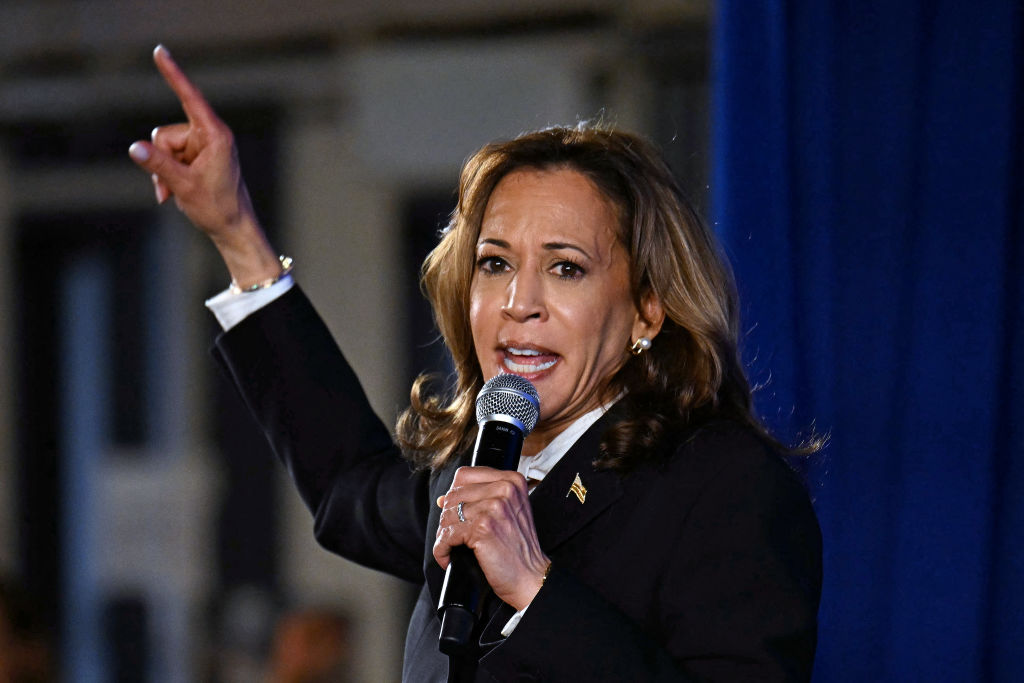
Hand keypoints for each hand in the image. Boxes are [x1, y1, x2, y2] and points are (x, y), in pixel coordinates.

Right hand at [128, 45, 279, 286]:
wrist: (232, 228)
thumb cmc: (217, 207)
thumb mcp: (183, 186)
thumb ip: (159, 165)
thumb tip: (135, 147)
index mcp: (215, 135)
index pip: (190, 98)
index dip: (173, 74)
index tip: (159, 51)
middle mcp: (209, 135)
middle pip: (165, 134)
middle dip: (161, 159)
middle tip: (172, 186)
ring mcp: (202, 146)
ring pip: (163, 147)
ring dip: (162, 171)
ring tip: (174, 192)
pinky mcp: (196, 157)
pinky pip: (167, 158)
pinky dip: (166, 175)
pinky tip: (173, 193)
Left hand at [434, 467, 551, 610]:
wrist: (531, 577)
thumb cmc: (518, 549)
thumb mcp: (506, 514)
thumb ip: (479, 499)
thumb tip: (442, 499)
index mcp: (511, 480)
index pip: (464, 475)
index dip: (454, 495)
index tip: (456, 513)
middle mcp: (504, 489)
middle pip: (453, 496)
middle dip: (447, 519)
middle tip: (454, 538)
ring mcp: (494, 507)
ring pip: (447, 515)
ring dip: (444, 536)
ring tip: (453, 548)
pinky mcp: (483, 528)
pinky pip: (447, 535)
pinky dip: (442, 550)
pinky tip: (449, 558)